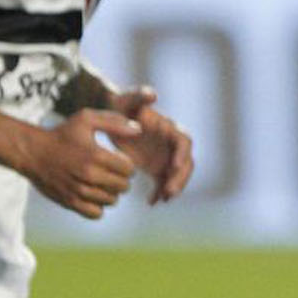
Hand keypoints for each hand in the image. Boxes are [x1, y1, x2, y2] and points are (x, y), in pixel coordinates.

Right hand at [22, 109, 137, 219]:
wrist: (33, 152)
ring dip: (111, 192)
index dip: (128, 165)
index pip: (129, 170)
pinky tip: (94, 194)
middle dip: (122, 179)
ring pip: (111, 201)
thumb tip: (138, 129)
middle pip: (123, 187)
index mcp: (95, 155)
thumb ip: (115, 122)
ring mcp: (79, 192)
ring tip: (103, 182)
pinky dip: (99, 206)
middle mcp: (88, 176)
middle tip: (113, 172)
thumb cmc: (62, 134)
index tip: (120, 161)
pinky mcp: (70, 203)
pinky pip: (96, 214)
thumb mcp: (87, 119)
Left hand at [109, 86, 193, 204]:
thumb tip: (153, 95)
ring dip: (174, 187)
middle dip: (181, 177)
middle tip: (170, 191)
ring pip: (178, 175)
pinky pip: (164, 183)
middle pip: (186, 162)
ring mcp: (165, 156)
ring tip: (165, 199)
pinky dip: (161, 193)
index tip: (174, 165)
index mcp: (168, 127)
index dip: (182, 153)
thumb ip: (138, 96)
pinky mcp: (157, 168)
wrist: (111, 119)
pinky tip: (152, 202)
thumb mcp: (126, 100)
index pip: (184, 141)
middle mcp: (171, 143)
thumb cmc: (119, 106)